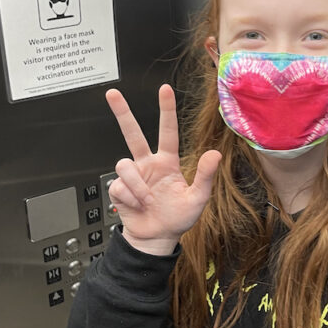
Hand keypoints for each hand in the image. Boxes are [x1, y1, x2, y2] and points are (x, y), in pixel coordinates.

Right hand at [105, 85, 220, 254]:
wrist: (156, 239)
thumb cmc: (177, 219)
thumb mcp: (198, 199)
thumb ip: (206, 176)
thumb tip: (214, 153)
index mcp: (167, 162)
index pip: (167, 131)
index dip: (166, 110)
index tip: (165, 89)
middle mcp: (147, 164)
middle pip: (132, 133)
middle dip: (122, 113)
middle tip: (113, 94)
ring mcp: (132, 176)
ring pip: (124, 164)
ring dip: (137, 185)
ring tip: (147, 201)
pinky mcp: (118, 189)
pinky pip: (119, 185)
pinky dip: (130, 198)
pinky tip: (137, 206)